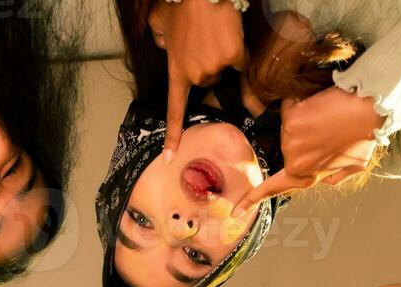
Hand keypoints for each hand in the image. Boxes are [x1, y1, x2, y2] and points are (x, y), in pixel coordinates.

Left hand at [154, 0, 247, 157]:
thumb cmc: (179, 4)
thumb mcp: (159, 21)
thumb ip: (161, 38)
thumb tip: (164, 43)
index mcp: (177, 71)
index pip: (174, 109)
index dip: (173, 134)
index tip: (170, 157)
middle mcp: (196, 75)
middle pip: (209, 79)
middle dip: (208, 64)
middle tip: (204, 39)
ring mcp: (216, 68)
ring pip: (225, 68)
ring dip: (223, 55)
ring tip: (215, 31)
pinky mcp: (234, 57)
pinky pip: (240, 59)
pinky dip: (238, 48)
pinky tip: (229, 32)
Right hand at [232, 87, 382, 215]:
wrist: (369, 111)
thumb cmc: (365, 137)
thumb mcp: (354, 166)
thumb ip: (336, 176)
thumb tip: (326, 179)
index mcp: (307, 175)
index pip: (274, 188)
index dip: (252, 200)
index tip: (236, 212)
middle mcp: (295, 162)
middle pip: (287, 145)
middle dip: (304, 137)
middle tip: (329, 132)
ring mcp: (291, 141)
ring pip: (289, 124)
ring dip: (304, 119)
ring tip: (329, 119)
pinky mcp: (290, 119)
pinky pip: (289, 106)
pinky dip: (302, 104)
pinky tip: (320, 107)